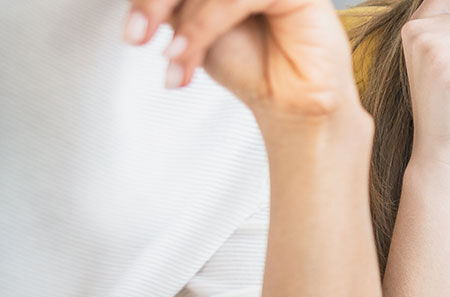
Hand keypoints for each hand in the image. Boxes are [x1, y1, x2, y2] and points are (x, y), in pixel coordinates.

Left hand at [123, 0, 360, 118]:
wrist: (290, 104)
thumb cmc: (251, 66)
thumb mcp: (191, 27)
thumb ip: (171, 4)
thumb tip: (141, 3)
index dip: (147, 1)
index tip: (130, 28)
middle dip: (153, 3)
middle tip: (136, 35)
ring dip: (183, 25)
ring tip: (172, 57)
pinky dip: (202, 27)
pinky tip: (186, 52)